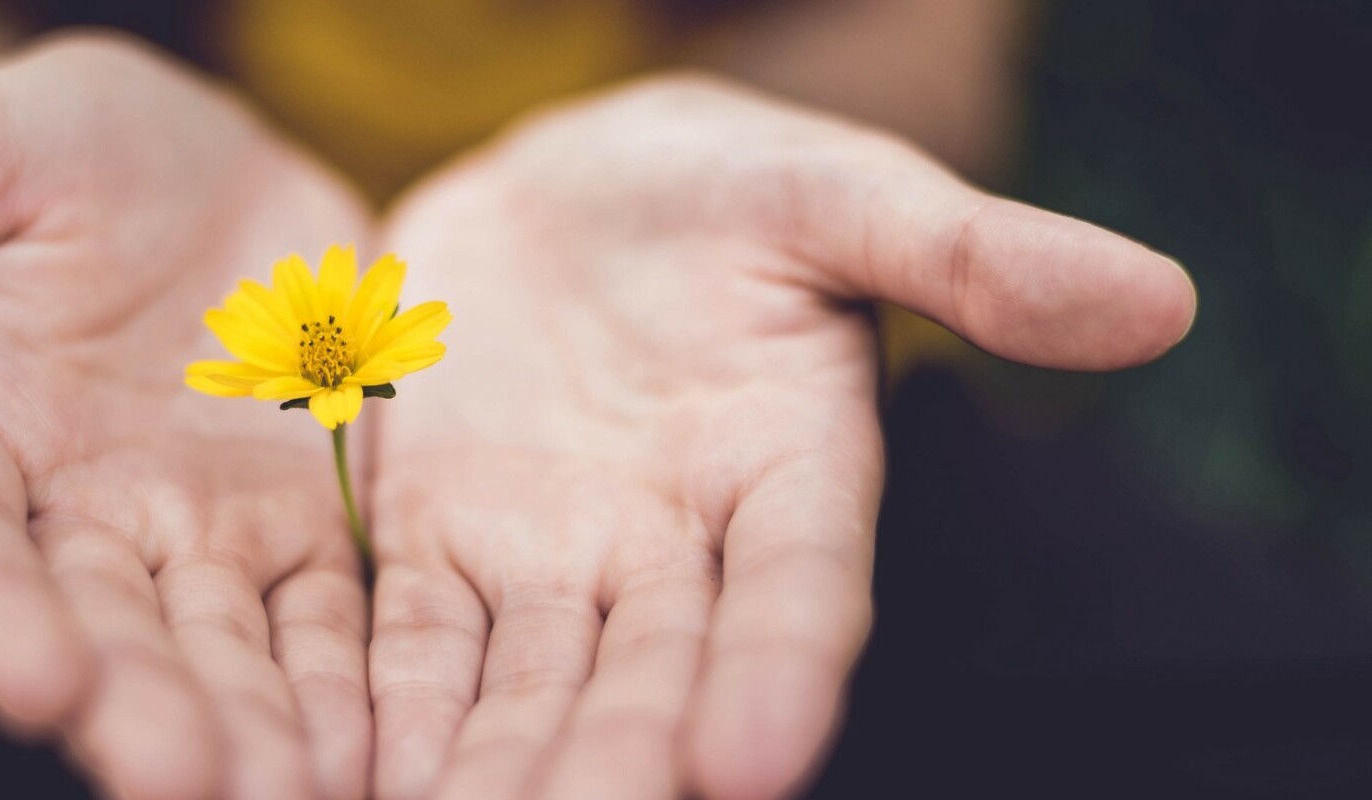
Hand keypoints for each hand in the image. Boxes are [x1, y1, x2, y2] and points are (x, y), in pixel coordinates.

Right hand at [0, 34, 374, 799]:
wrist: (187, 164)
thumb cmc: (45, 151)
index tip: (37, 688)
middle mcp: (65, 517)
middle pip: (96, 630)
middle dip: (139, 711)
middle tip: (187, 785)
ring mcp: (186, 533)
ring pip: (217, 649)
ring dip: (252, 730)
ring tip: (293, 797)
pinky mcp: (292, 526)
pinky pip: (321, 618)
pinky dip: (344, 686)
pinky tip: (372, 754)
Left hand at [365, 74, 1194, 799]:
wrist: (565, 194)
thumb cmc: (722, 187)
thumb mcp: (835, 192)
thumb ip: (967, 253)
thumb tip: (1158, 301)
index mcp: (790, 472)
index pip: (799, 588)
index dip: (782, 669)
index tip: (755, 756)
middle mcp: (675, 551)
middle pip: (651, 676)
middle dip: (614, 762)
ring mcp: (550, 560)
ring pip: (525, 689)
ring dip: (492, 770)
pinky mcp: (437, 547)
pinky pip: (411, 642)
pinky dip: (386, 711)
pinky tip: (358, 776)